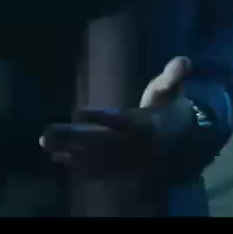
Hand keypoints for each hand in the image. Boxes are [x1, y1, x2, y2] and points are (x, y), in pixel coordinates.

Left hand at [40, 57, 194, 177]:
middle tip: (45, 134)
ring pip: (96, 159)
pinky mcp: (125, 173)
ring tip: (46, 145)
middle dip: (73, 139)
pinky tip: (59, 160)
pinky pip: (101, 173)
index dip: (100, 116)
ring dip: (71, 153)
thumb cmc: (170, 111)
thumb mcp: (173, 91)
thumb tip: (183, 59)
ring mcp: (129, 162)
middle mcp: (136, 145)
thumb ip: (174, 76)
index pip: (121, 119)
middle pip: (101, 142)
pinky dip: (81, 169)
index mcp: (147, 123)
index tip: (76, 112)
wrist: (187, 145)